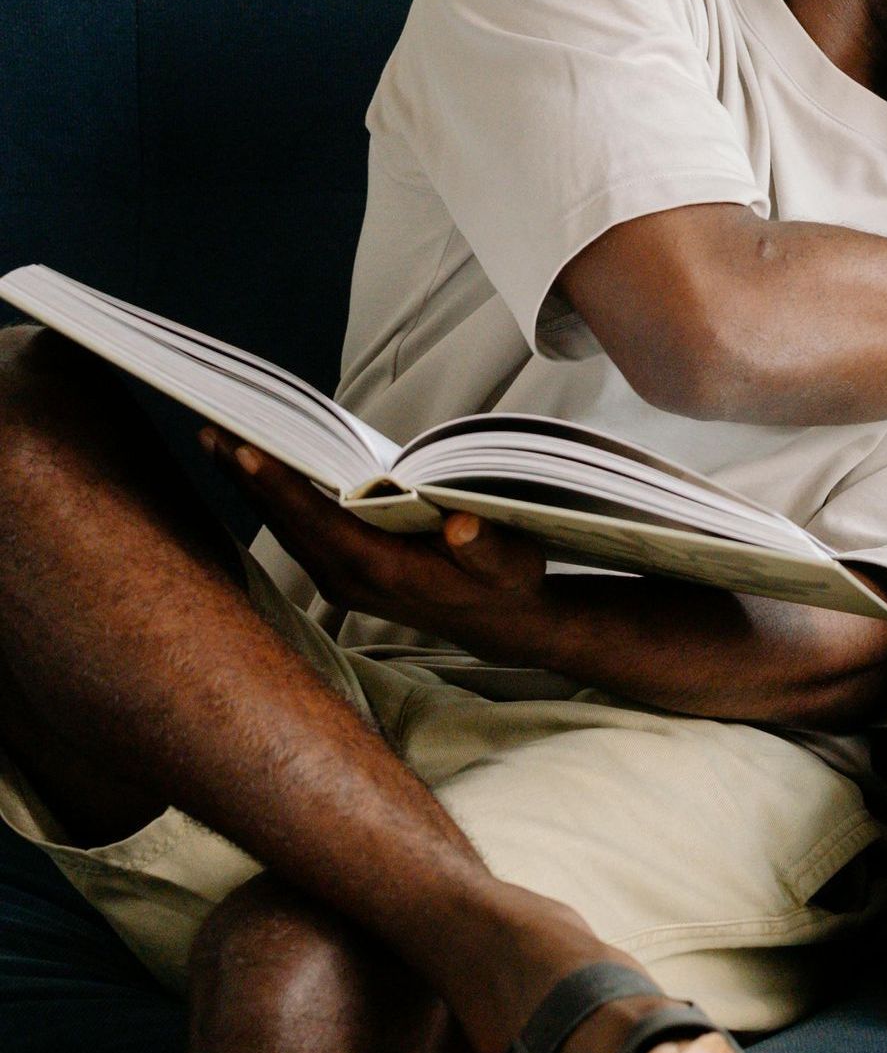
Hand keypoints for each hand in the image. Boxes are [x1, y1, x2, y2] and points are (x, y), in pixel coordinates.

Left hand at [201, 430, 552, 660]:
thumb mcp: (510, 565)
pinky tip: (255, 471)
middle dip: (246, 478)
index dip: (279, 487)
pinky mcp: (340, 570)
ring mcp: (339, 578)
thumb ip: (485, 548)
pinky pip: (296, 530)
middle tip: (209, 430)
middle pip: (285, 522)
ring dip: (250, 487)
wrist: (500, 623)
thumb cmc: (505, 583)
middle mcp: (348, 578)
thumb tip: (460, 527)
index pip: (317, 523)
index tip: (243, 451)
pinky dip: (272, 498)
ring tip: (217, 441)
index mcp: (380, 570)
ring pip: (284, 527)